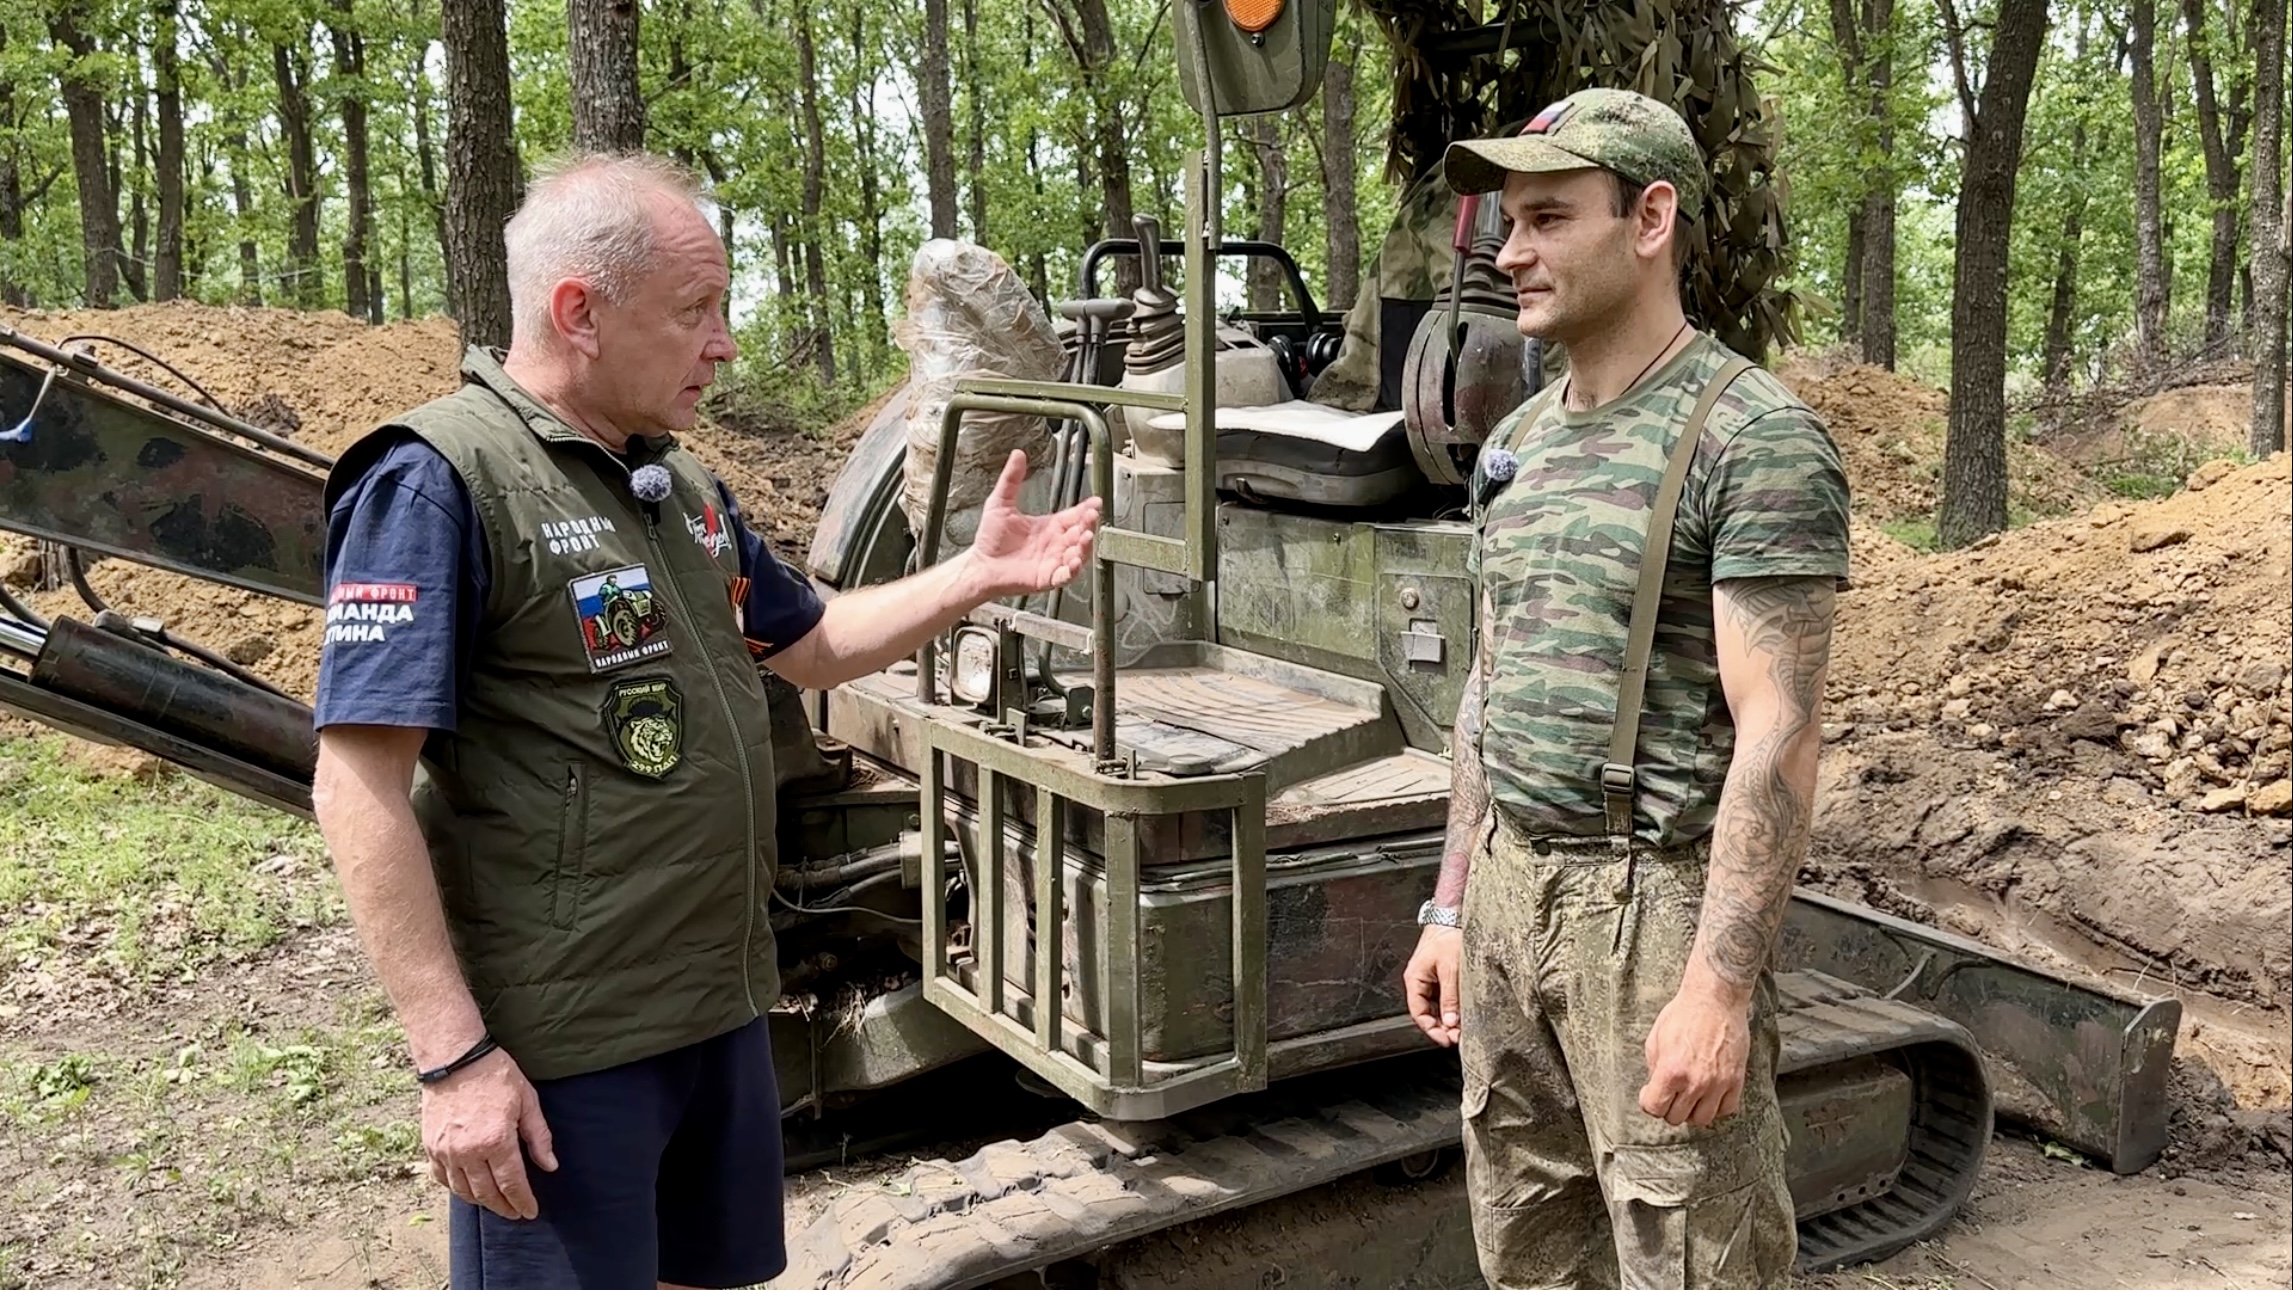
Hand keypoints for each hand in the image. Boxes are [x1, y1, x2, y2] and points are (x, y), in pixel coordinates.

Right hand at [422, 1047, 557, 1219]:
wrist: (454, 1058)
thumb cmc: (495, 1075)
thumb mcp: (527, 1100)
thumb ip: (539, 1136)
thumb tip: (550, 1165)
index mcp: (496, 1141)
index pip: (512, 1183)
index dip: (523, 1201)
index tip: (530, 1212)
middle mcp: (468, 1151)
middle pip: (487, 1193)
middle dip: (503, 1207)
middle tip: (515, 1213)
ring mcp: (446, 1151)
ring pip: (463, 1190)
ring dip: (481, 1201)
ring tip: (495, 1204)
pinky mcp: (430, 1146)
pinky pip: (441, 1177)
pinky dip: (455, 1188)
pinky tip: (467, 1190)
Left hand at [964, 449, 1101, 598]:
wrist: (981, 564)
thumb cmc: (991, 538)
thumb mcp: (1001, 503)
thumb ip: (1011, 479)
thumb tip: (1018, 455)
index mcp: (1049, 526)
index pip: (1074, 516)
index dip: (1086, 510)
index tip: (1096, 502)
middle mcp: (1055, 544)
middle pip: (1080, 534)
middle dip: (1089, 525)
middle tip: (1091, 516)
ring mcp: (1053, 562)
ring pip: (1077, 555)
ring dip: (1084, 547)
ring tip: (1085, 537)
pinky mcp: (1046, 578)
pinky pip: (1064, 576)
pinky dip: (1071, 571)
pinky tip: (1072, 562)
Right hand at [1402, 925, 1462, 1047]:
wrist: (1452, 916)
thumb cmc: (1448, 936)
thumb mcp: (1450, 969)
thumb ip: (1450, 997)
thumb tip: (1450, 1022)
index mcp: (1414, 979)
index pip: (1418, 1013)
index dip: (1431, 1029)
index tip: (1447, 1040)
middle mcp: (1420, 981)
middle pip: (1427, 1012)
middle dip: (1442, 1027)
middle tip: (1459, 1037)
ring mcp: (1430, 978)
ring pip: (1436, 1006)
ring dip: (1448, 1018)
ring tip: (1463, 1027)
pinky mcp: (1441, 975)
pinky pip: (1444, 997)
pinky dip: (1452, 1007)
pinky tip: (1463, 1012)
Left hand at [1638, 985, 1750, 1127]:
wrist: (1715, 1000)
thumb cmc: (1684, 1014)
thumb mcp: (1655, 1039)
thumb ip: (1654, 1069)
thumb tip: (1656, 1088)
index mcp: (1671, 1071)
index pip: (1655, 1108)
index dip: (1649, 1103)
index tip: (1651, 1095)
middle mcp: (1695, 1082)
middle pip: (1677, 1118)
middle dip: (1669, 1107)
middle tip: (1670, 1094)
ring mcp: (1718, 1084)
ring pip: (1702, 1119)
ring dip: (1692, 1111)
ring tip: (1689, 1096)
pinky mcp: (1736, 1080)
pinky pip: (1726, 1109)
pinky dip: (1716, 1107)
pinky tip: (1709, 1094)